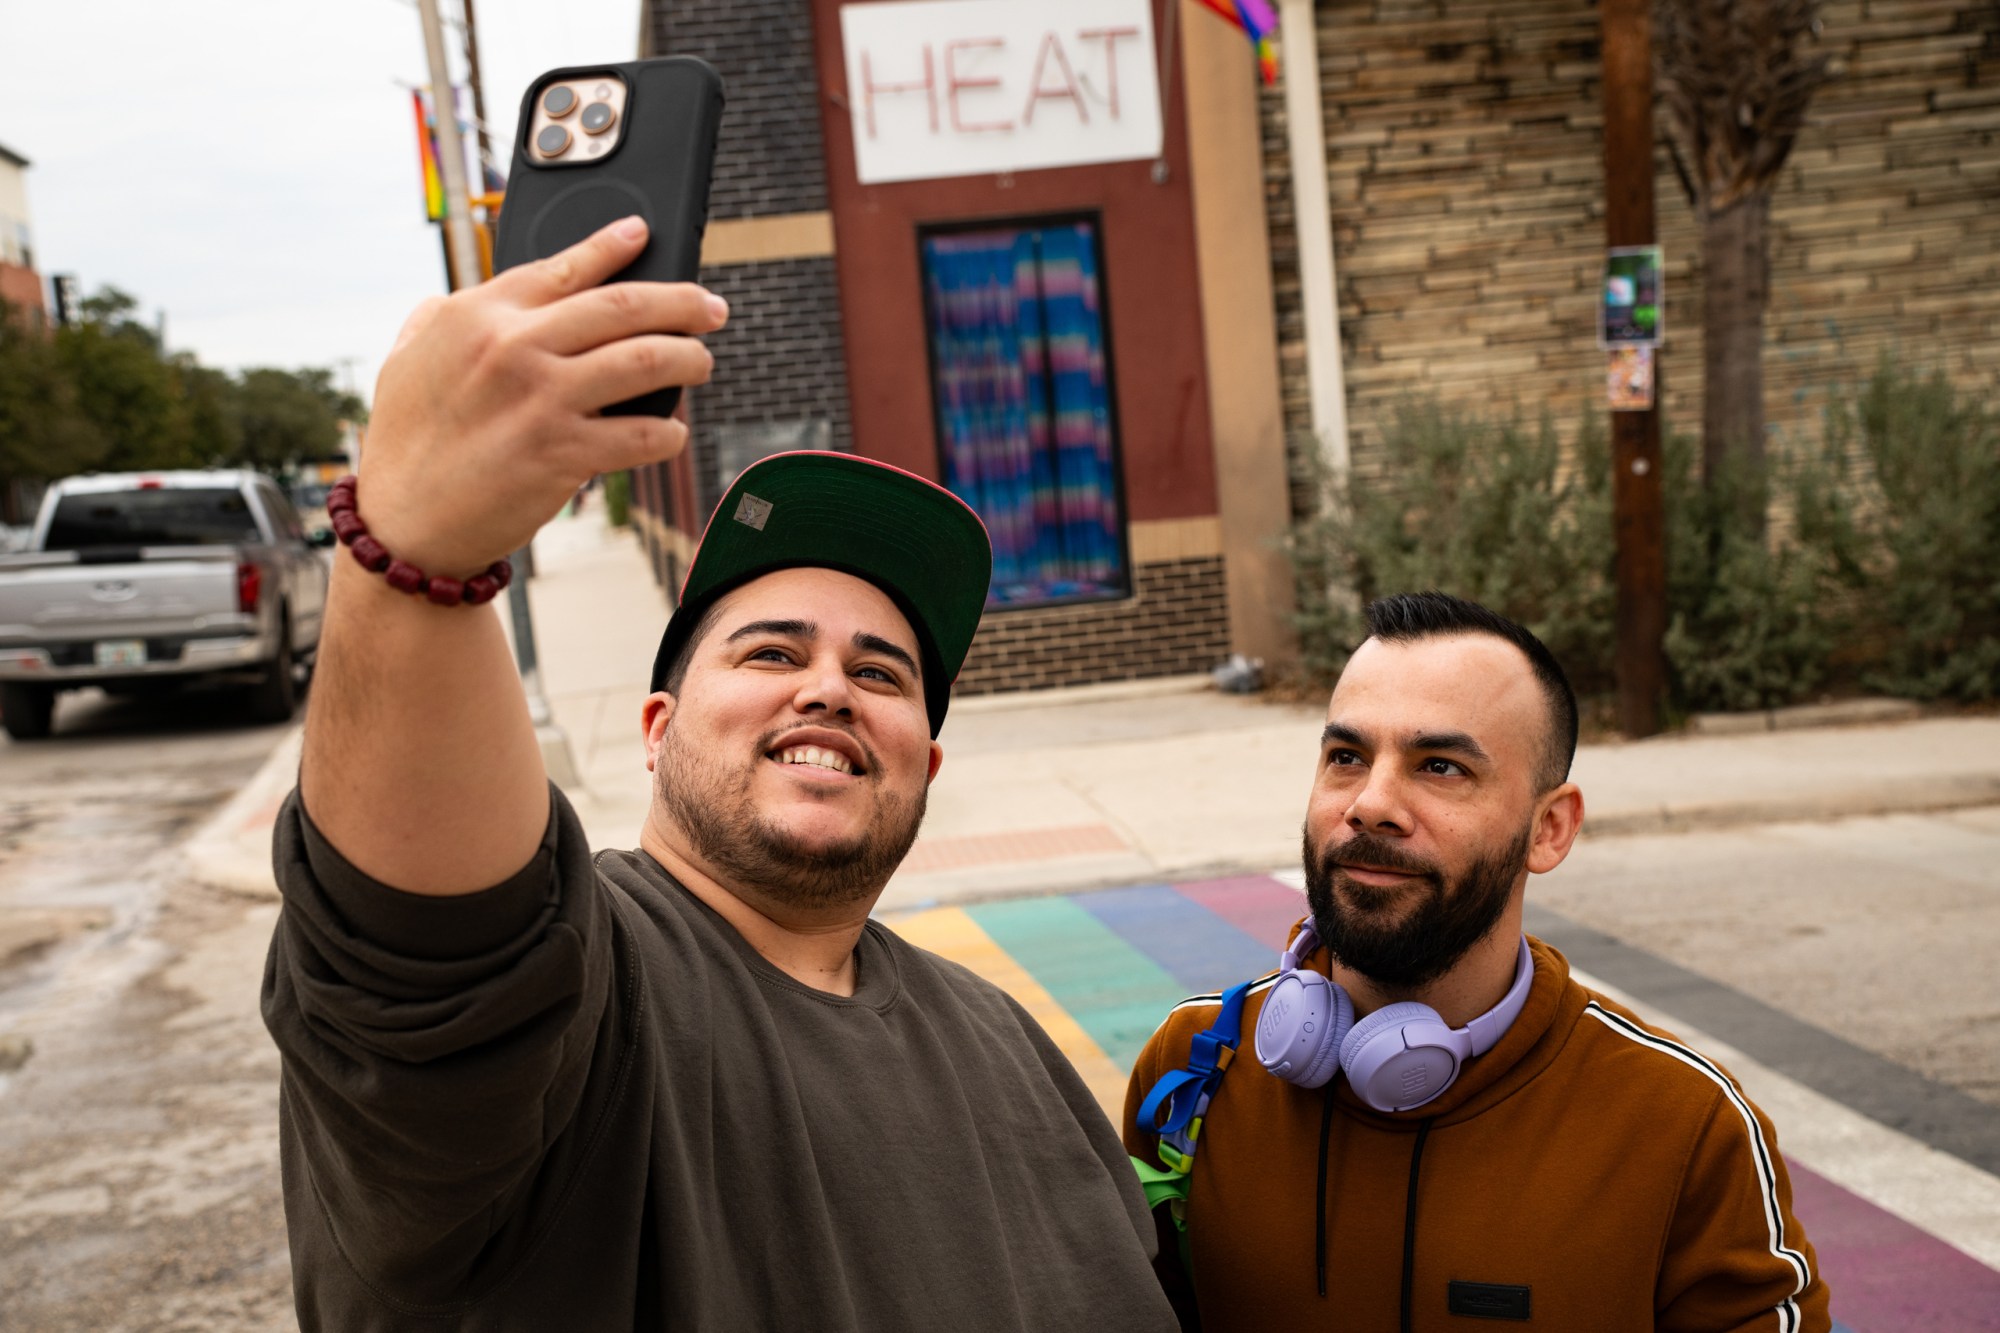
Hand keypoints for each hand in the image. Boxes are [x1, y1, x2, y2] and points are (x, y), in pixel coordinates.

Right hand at [354, 215, 726, 574]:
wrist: (405, 524)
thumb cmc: (406, 442)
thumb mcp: (405, 359)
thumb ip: (437, 319)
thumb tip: (458, 298)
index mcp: (478, 314)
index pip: (564, 267)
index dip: (612, 245)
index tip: (644, 233)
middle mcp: (514, 346)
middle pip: (624, 306)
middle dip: (683, 302)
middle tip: (712, 309)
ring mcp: (542, 399)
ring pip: (646, 361)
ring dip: (689, 360)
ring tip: (702, 363)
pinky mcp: (564, 453)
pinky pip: (643, 434)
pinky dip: (668, 432)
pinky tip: (671, 432)